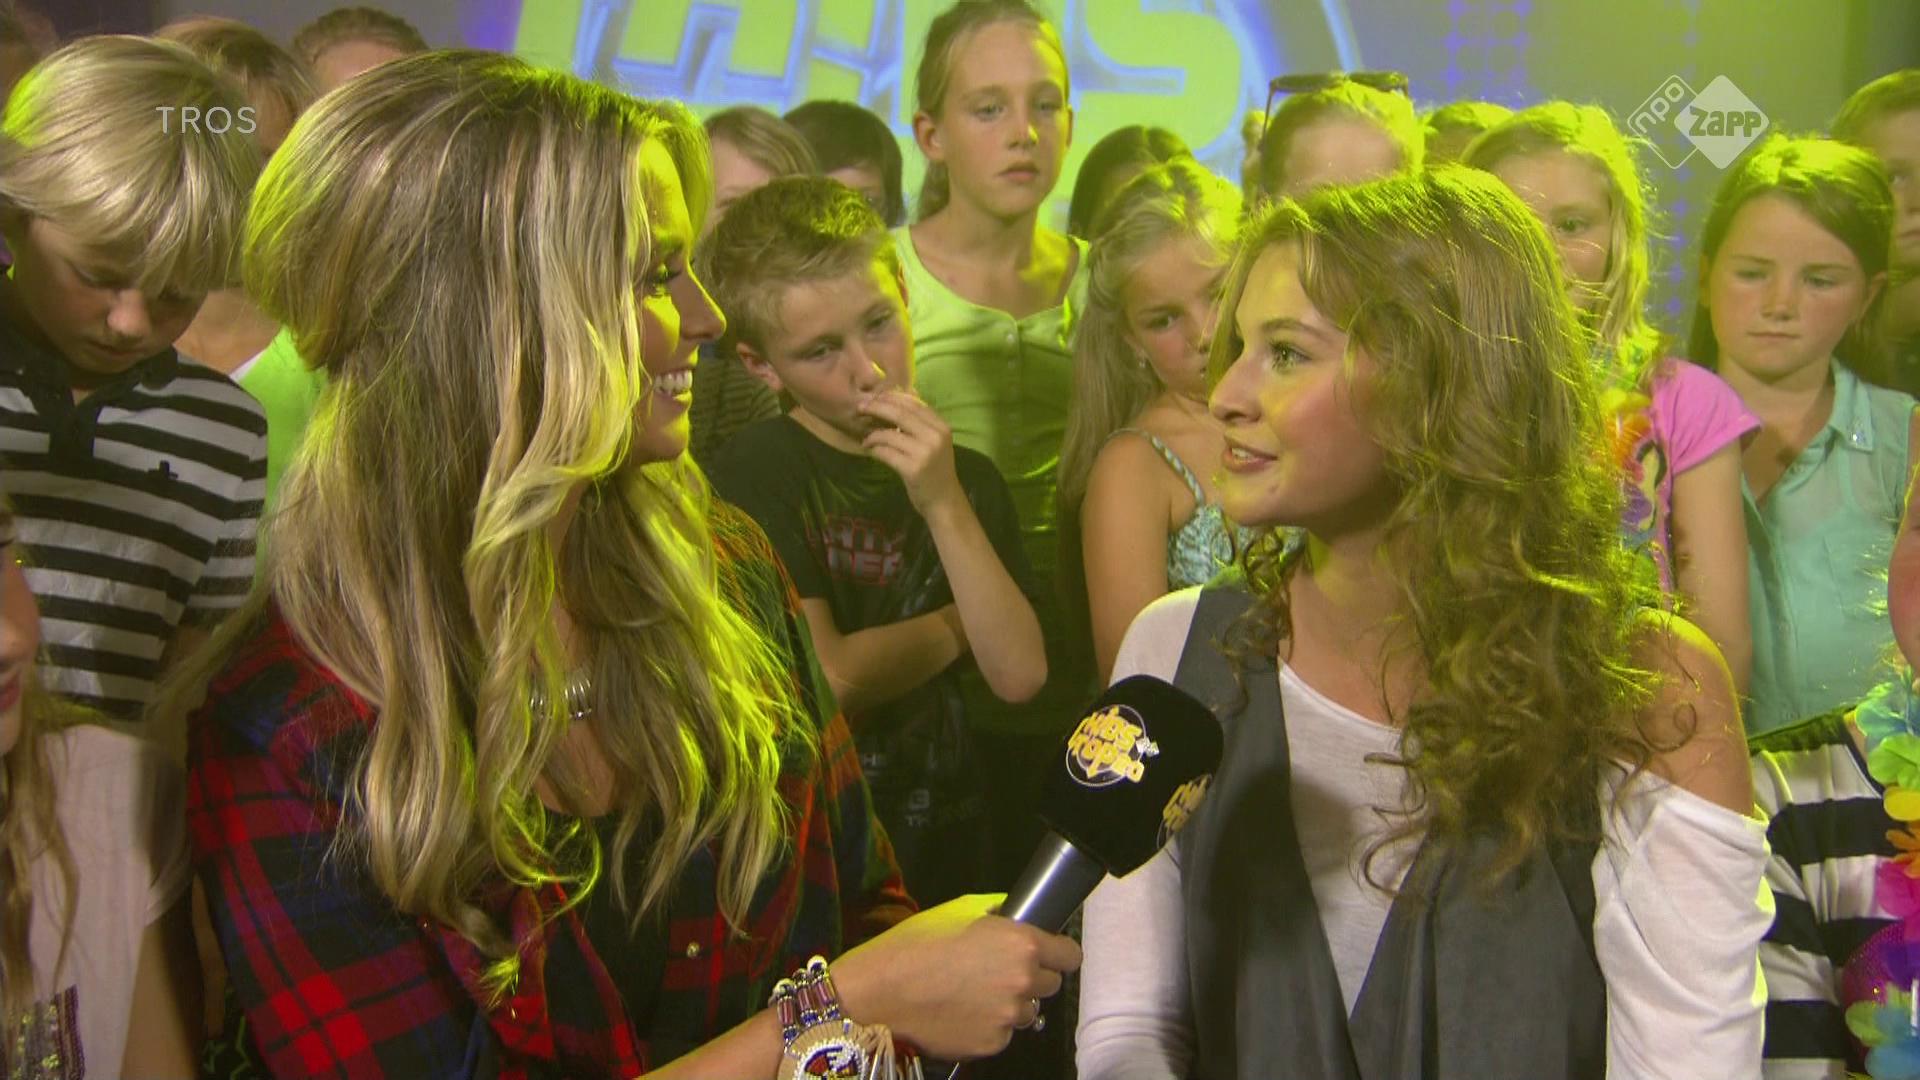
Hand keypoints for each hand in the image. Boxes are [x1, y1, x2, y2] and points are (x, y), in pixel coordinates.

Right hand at [830, 894, 1082, 1059]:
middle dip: (1032, 979)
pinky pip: (1002, 1034)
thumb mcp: (958, 912)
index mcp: (1022, 944)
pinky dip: (988, 1027)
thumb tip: (1013, 916)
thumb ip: (996, 914)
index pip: (1070, 956)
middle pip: (1051, 986)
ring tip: (974, 996)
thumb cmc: (915, 944)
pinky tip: (960, 1014)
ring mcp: (1008, 1019)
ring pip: (1027, 1013)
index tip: (1044, 954)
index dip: (1057, 953)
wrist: (879, 992)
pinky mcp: (991, 1046)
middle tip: (998, 973)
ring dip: (1011, 1005)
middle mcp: (1023, 983)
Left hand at [858, 390, 962, 515]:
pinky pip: (885, 453)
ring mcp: (924, 453)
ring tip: (866, 438)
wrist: (944, 501)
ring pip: (889, 434)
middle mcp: (934, 436)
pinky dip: (874, 450)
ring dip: (873, 435)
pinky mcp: (912, 469)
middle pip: (900, 414)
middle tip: (860, 407)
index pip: (914, 404)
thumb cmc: (936, 470)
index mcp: (941, 426)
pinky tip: (870, 450)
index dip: (891, 397)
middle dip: (877, 408)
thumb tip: (905, 394)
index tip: (875, 396)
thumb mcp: (935, 442)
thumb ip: (922, 421)